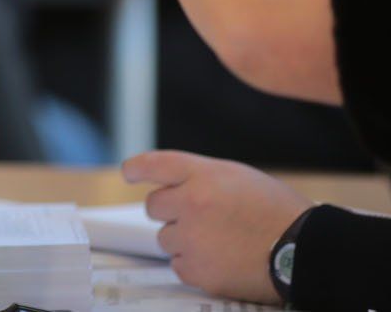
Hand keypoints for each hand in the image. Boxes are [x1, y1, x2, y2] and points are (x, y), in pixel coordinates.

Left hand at [124, 150, 312, 302]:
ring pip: (165, 238)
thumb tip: (173, 187)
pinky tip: (221, 260)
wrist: (307, 252)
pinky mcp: (198, 271)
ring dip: (184, 240)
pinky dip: (194, 265)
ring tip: (220, 241)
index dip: (137, 168)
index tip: (129, 172)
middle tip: (200, 218)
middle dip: (171, 211)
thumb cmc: (279, 213)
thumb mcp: (240, 178)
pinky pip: (178, 266)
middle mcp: (192, 204)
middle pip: (154, 206)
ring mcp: (193, 239)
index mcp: (204, 176)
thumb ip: (202, 178)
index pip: (155, 165)